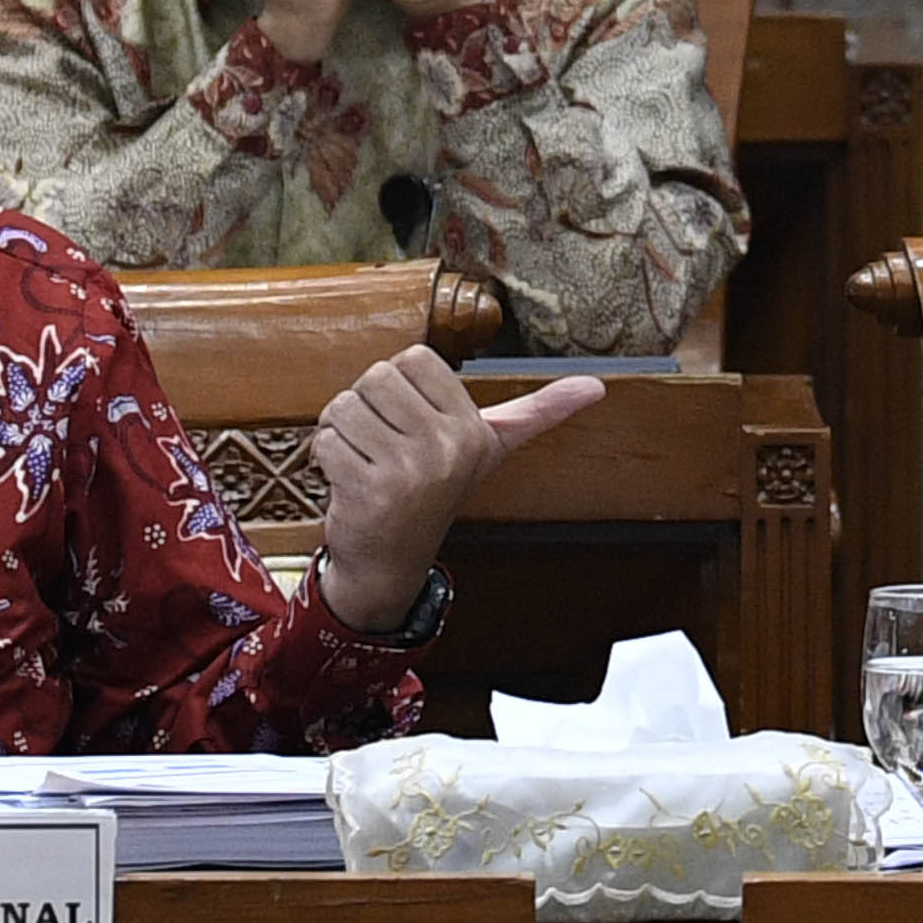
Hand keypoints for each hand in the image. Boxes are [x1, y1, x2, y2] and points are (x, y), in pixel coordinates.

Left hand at [310, 343, 596, 632]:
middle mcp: (447, 449)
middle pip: (374, 377)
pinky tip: (349, 483)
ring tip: (366, 462)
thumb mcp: (491, 449)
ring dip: (342, 433)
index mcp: (474, 429)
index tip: (413, 424)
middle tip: (382, 445)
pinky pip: (325, 441)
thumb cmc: (437, 490)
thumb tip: (597, 387)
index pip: (413, 359)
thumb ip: (539, 413)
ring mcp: (409, 473)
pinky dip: (326, 458)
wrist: (391, 564)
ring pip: (344, 407)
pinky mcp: (368, 492)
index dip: (401, 387)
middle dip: (366, 407)